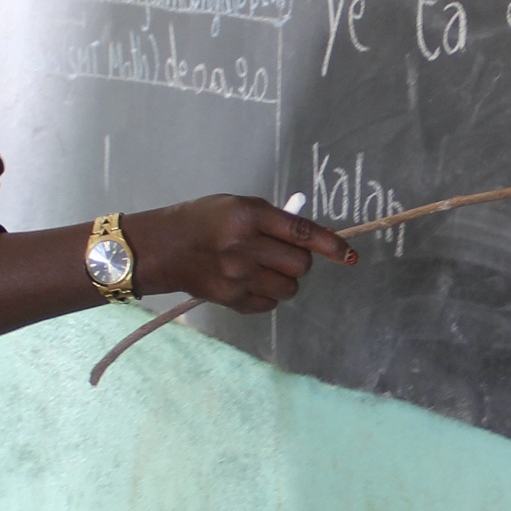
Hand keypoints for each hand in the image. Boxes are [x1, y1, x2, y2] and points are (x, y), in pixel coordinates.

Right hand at [127, 195, 356, 313]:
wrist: (161, 248)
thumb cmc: (203, 220)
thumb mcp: (235, 205)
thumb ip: (272, 220)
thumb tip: (313, 240)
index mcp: (248, 215)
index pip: (301, 232)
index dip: (330, 245)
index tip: (349, 255)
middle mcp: (245, 246)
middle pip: (300, 264)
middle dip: (299, 261)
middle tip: (281, 254)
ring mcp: (238, 276)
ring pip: (289, 288)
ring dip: (284, 280)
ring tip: (263, 269)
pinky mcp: (231, 299)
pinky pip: (270, 305)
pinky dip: (267, 296)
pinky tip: (249, 283)